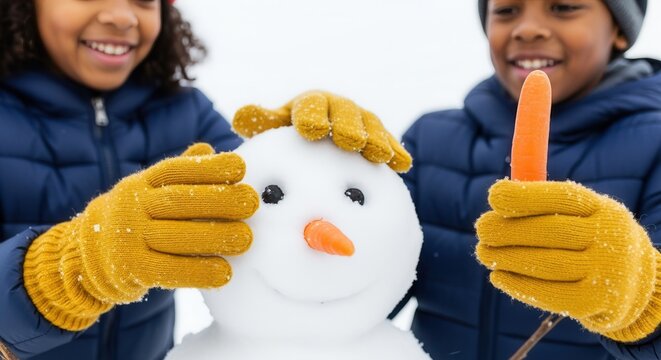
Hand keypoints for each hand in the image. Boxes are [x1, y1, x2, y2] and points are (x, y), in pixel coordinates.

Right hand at [23, 144, 258, 330]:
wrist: (89, 254)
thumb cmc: (138, 217)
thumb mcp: (152, 190)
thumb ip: (181, 173)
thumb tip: (210, 149)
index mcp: (142, 182)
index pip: (177, 169)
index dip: (209, 167)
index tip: (241, 167)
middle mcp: (132, 206)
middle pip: (179, 201)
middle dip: (219, 200)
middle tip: (251, 203)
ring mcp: (128, 237)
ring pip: (176, 236)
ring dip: (215, 237)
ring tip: (246, 238)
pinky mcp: (131, 269)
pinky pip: (169, 271)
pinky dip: (199, 272)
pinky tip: (225, 273)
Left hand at [232, 90, 411, 171]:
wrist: (320, 134)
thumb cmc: (292, 135)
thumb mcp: (275, 128)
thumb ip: (261, 122)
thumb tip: (241, 117)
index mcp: (310, 104)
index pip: (310, 106)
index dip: (311, 116)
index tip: (310, 130)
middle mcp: (338, 108)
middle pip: (345, 114)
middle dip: (347, 126)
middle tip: (348, 141)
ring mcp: (361, 121)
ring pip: (370, 126)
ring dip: (375, 139)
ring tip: (378, 155)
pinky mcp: (378, 136)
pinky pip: (388, 142)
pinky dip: (395, 151)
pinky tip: (402, 165)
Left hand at [475, 179, 660, 341]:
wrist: (633, 283)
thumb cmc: (588, 238)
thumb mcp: (580, 214)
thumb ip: (543, 203)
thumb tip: (497, 196)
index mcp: (603, 209)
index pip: (562, 197)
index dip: (525, 196)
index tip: (494, 196)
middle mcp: (610, 239)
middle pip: (550, 231)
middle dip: (508, 229)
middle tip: (482, 229)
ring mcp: (606, 272)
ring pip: (545, 264)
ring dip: (506, 257)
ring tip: (483, 252)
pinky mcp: (594, 302)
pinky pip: (548, 293)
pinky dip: (517, 284)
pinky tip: (497, 276)